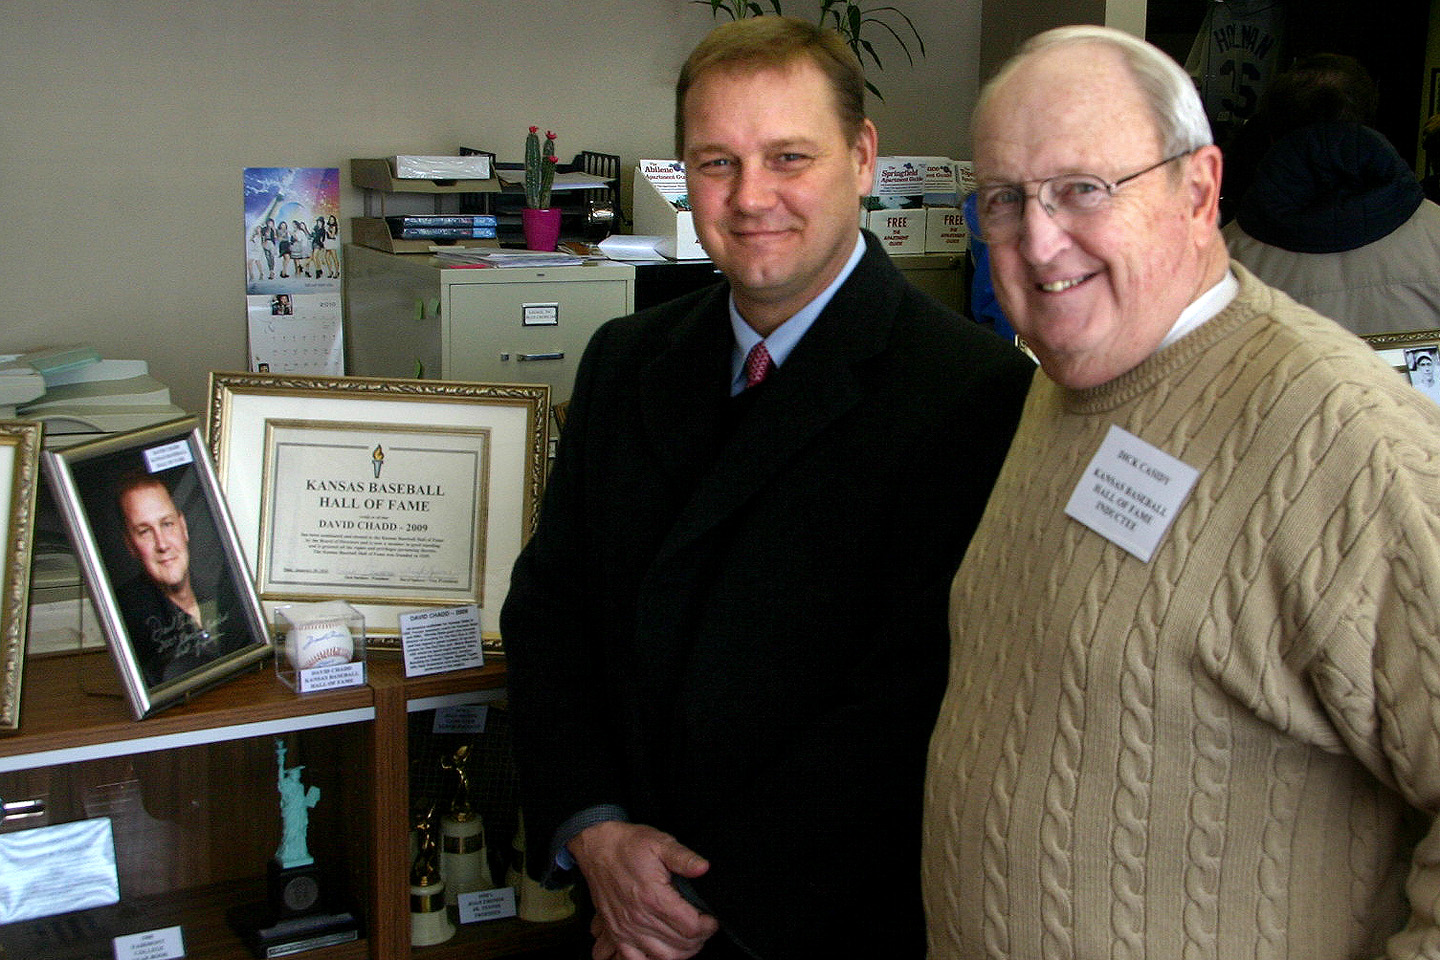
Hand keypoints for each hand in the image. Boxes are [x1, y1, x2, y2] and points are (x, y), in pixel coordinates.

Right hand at [567, 820, 718, 959]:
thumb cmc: (629, 845)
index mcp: (654, 897)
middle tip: (703, 928)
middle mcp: (639, 918)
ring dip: (681, 952)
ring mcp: (626, 929)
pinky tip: (663, 950)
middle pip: (680, 945)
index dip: (708, 926)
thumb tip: (704, 868)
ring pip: (663, 957)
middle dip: (698, 939)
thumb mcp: (660, 843)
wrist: (598, 847)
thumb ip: (684, 858)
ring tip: (688, 939)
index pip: (691, 927)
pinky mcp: (616, 933)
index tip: (712, 919)